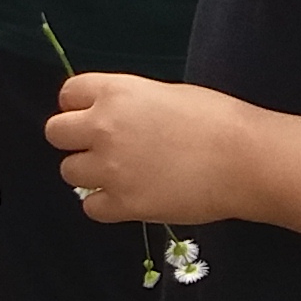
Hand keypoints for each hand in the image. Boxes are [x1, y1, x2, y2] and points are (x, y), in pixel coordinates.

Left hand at [49, 71, 261, 225]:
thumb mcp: (165, 94)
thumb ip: (129, 104)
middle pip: (55, 133)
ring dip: (89, 175)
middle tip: (102, 149)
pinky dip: (106, 206)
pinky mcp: (124, 204)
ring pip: (68, 172)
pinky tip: (129, 199)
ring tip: (120, 176)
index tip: (94, 118)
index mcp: (115, 92)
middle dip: (75, 141)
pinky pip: (91, 208)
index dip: (79, 107)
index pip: (68, 94)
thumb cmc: (217, 119)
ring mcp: (110, 167)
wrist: (245, 159)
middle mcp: (103, 126)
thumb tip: (113, 116)